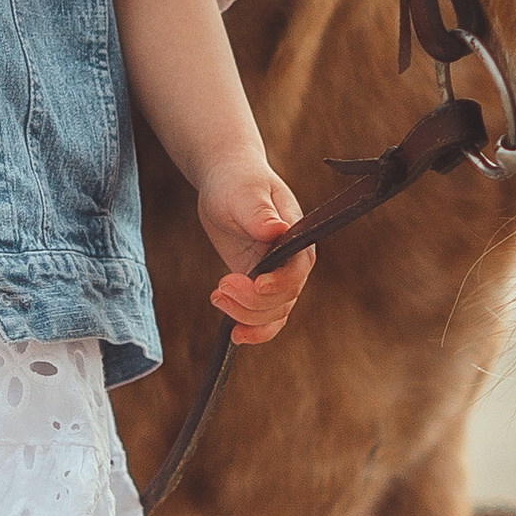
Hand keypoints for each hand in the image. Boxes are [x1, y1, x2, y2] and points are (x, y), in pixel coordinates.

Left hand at [197, 151, 313, 346]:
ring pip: (272, 314)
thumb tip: (276, 229)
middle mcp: (292, 262)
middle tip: (220, 288)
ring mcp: (276, 276)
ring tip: (217, 297)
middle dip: (252, 302)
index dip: (279, 283)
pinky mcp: (257, 283)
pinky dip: (251, 328)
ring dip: (245, 316)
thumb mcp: (245, 192)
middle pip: (283, 299)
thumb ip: (259, 212)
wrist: (228, 181)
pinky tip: (233, 334)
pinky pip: (262, 316)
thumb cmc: (239, 181)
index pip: (297, 271)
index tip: (255, 282)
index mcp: (298, 238)